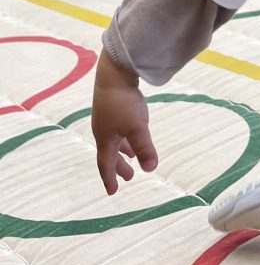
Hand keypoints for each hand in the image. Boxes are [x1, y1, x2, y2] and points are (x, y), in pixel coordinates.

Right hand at [91, 50, 157, 193]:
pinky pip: (117, 128)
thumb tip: (151, 169)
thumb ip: (145, 148)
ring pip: (114, 140)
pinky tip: (132, 132)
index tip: (113, 192)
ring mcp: (106, 117)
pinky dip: (124, 136)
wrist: (114, 72)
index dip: (109, 179)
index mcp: (105, 139)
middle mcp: (102, 130)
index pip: (105, 165)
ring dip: (123, 151)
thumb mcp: (138, 127)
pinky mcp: (112, 106)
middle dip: (119, 167)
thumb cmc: (123, 102)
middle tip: (129, 177)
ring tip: (132, 157)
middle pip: (110, 154)